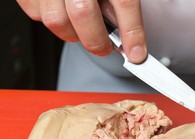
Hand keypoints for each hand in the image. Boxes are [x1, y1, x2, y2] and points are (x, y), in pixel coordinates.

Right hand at [16, 0, 146, 61]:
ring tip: (82, 30)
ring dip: (72, 34)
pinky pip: (36, 14)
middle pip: (83, 13)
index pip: (124, 2)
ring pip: (57, 20)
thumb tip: (127, 33)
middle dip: (97, 41)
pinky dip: (51, 21)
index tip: (137, 54)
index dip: (132, 32)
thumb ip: (118, 3)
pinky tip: (62, 14)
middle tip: (104, 48)